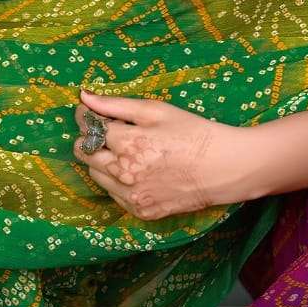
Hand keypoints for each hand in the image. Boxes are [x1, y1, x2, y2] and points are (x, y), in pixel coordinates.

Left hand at [70, 90, 247, 219]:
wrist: (224, 167)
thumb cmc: (193, 132)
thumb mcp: (157, 110)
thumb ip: (116, 104)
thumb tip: (83, 96)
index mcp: (129, 144)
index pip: (89, 129)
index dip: (85, 117)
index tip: (88, 112)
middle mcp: (125, 174)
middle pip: (85, 154)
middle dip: (89, 139)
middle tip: (107, 130)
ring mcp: (132, 196)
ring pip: (96, 176)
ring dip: (102, 160)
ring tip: (125, 150)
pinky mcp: (141, 211)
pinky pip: (114, 195)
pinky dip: (117, 181)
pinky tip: (136, 170)